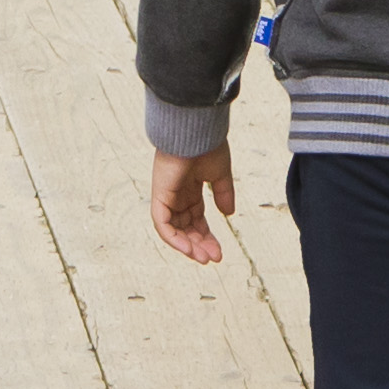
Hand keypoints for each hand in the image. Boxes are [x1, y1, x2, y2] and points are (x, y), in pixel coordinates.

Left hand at [151, 144, 237, 266]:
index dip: (207, 236)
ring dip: (188, 246)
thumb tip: (228, 214)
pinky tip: (190, 249)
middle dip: (199, 244)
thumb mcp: (219, 174)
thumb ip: (223, 194)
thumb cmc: (207, 145)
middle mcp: (176, 194)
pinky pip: (162, 223)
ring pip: (173, 230)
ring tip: (204, 258)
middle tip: (214, 258)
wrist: (197, 130)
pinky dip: (174, 238)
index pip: (196, 219)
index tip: (219, 251)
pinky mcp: (159, 194)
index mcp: (190, 189)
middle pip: (185, 227)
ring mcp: (166, 195)